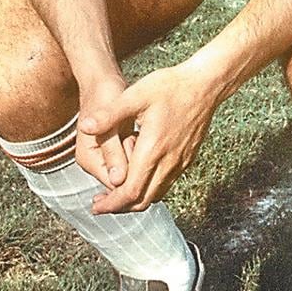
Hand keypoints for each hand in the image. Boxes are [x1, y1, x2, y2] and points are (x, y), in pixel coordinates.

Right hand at [76, 73, 134, 190]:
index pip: (113, 185)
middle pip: (121, 182)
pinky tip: (139, 136)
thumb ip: (113, 152)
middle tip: (135, 137)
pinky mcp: (114, 151)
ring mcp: (104, 158)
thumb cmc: (105, 96)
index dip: (131, 175)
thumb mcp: (111, 122)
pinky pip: (131, 162)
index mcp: (88, 159)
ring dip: (138, 159)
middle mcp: (94, 163)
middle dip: (135, 166)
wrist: (102, 81)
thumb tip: (118, 181)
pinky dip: (138, 153)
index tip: (137, 148)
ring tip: (136, 135)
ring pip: (128, 172)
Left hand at [80, 63, 220, 213]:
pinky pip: (166, 183)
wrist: (206, 84)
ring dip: (135, 199)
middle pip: (143, 200)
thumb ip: (110, 114)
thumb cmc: (171, 86)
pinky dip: (149, 188)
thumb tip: (85, 127)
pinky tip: (138, 176)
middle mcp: (169, 162)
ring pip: (156, 194)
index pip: (130, 191)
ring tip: (115, 193)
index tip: (95, 206)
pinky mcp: (187, 158)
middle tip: (100, 204)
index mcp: (153, 149)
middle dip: (119, 207)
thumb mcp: (136, 95)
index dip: (111, 204)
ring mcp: (181, 162)